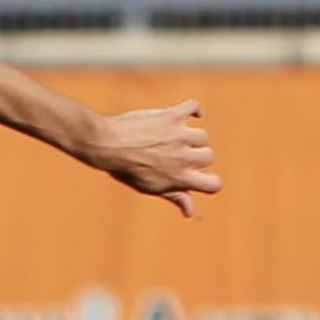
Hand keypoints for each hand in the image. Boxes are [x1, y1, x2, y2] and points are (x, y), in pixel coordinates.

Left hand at [77, 101, 219, 216]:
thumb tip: (191, 213)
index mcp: (181, 178)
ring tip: (167, 138)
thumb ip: (174, 196)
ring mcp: (180, 136)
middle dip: (193, 156)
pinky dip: (194, 109)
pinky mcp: (172, 116)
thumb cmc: (125, 168)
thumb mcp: (149, 187)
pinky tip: (190, 115)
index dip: (209, 181)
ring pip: (202, 135)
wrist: (104, 144)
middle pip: (209, 156)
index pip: (215, 184)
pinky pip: (194, 107)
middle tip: (169, 154)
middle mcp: (185, 157)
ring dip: (189, 136)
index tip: (196, 175)